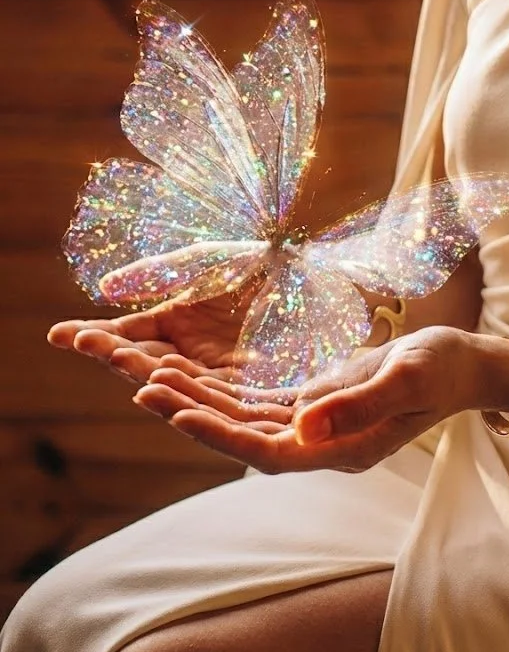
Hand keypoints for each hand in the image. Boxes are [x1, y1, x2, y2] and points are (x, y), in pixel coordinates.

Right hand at [46, 279, 263, 387]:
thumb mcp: (200, 263)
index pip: (128, 335)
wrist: (306, 268)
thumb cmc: (252, 261)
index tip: (60, 334)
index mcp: (174, 322)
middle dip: (113, 351)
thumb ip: (156, 274)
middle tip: (80, 340)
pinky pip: (215, 390)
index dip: (97, 337)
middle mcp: (189, 351)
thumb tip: (106, 288)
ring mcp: (216, 369)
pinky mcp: (249, 382)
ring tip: (117, 359)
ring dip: (145, 370)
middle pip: (145, 358)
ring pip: (174, 378)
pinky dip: (187, 390)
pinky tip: (161, 384)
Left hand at [133, 326, 485, 473]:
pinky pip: (263, 403)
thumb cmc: (442, 368)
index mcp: (343, 449)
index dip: (219, 433)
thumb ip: (356, 406)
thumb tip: (301, 427)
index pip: (266, 450)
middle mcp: (323, 445)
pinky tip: (197, 377)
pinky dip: (229, 392)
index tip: (176, 411)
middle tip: (143, 385)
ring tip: (155, 377)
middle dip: (194, 413)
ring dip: (203, 401)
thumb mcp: (407, 379)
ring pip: (248, 419)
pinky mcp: (319, 405)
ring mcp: (319, 427)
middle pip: (245, 436)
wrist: (463, 364)